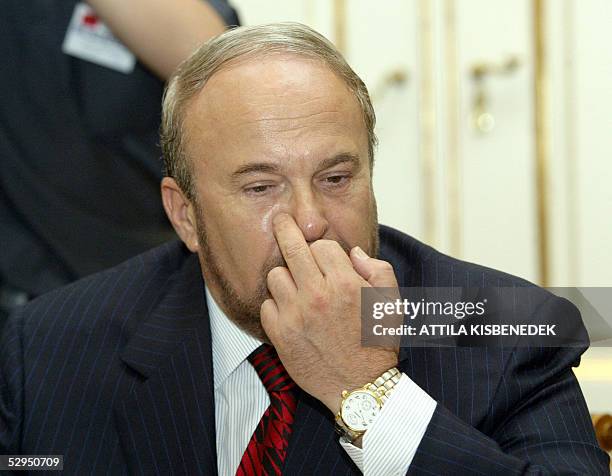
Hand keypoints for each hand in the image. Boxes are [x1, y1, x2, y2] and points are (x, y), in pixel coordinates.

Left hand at [260, 213, 398, 414]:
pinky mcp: (280, 335)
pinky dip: (276, 305)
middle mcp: (318, 296)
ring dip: (285, 276)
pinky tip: (290, 312)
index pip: (321, 245)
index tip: (321, 253)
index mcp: (346, 284)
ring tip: (295, 285)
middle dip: (285, 228)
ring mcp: (296, 315)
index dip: (322, 248)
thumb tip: (352, 252)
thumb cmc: (376, 343)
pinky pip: (267, 305)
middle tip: (280, 220)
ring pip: (275, 275)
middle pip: (291, 248)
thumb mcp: (391, 303)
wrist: (361, 388)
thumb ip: (377, 269)